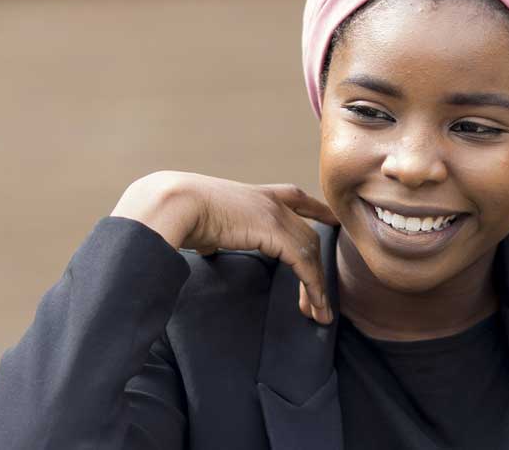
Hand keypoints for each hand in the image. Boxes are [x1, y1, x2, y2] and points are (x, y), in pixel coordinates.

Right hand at [110, 171, 338, 323]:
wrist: (176, 203)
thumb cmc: (180, 211)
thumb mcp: (204, 221)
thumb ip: (213, 234)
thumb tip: (207, 245)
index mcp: (256, 195)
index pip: (296, 198)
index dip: (317, 210)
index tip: (332, 219)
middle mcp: (272, 201)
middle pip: (307, 236)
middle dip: (316, 268)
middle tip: (319, 298)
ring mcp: (276, 214)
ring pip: (311, 253)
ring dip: (317, 287)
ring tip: (320, 313)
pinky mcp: (276, 232)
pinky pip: (304, 264)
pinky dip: (313, 287)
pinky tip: (314, 305)